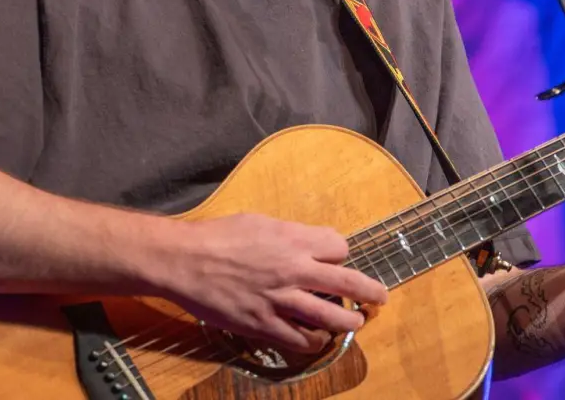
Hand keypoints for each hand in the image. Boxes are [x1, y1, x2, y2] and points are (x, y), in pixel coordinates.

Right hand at [153, 213, 388, 352]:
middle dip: (371, 291)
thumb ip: (286, 234)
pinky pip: (301, 340)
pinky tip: (316, 339)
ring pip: (332, 317)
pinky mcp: (265, 324)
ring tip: (355, 323)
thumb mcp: (258, 222)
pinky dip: (314, 342)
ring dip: (349, 322)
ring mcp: (281, 299)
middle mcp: (294, 268)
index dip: (340, 254)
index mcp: (293, 238)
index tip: (335, 260)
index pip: (339, 247)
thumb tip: (303, 242)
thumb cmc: (217, 236)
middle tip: (379, 297)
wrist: (185, 261)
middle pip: (349, 282)